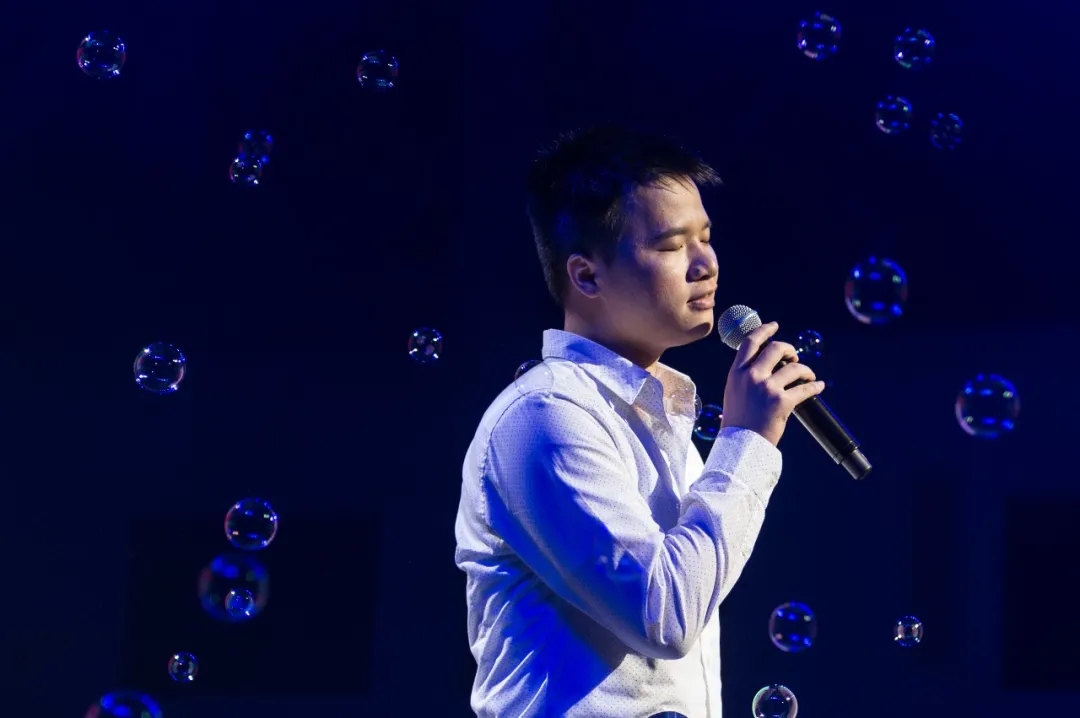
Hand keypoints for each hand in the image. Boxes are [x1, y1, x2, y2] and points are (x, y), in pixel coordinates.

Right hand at [719, 321, 824, 445]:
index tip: (775, 326)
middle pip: (776, 349)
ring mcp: (766, 388)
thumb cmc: (738, 421)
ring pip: (795, 367)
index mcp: (736, 373)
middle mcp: (751, 376)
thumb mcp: (733, 392)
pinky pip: (805, 389)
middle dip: (790, 349)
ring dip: (806, 370)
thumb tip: (764, 364)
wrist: (740, 445)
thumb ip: (744, 376)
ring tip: (808, 377)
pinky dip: (815, 387)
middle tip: (795, 356)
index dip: (764, 330)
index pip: (750, 342)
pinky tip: (818, 387)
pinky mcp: (781, 402)